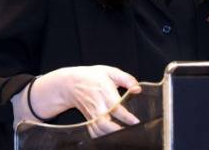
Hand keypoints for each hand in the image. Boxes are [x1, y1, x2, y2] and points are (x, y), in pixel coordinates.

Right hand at [12, 65, 141, 136]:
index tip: (135, 121)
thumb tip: (137, 89)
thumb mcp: (110, 72)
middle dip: (116, 130)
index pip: (115, 107)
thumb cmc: (92, 76)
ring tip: (123, 136)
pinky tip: (111, 138)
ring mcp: (92, 114)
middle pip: (105, 123)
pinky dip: (102, 137)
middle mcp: (97, 105)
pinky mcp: (88, 120)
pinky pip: (94, 133)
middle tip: (129, 133)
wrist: (71, 83)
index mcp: (105, 92)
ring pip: (99, 130)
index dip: (125, 116)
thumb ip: (126, 79)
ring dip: (110, 136)